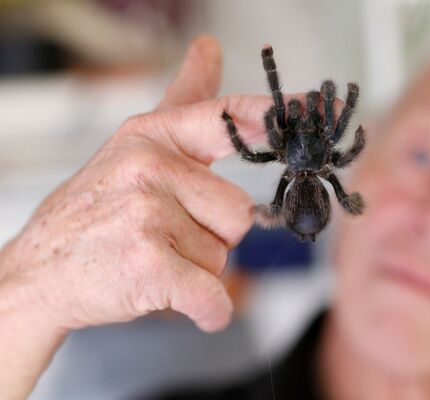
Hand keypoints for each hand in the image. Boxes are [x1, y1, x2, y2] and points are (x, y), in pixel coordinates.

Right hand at [0, 36, 273, 334]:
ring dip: (198, 268)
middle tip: (164, 237)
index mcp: (153, 137)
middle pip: (239, 212)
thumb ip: (181, 103)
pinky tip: (176, 299)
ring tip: (153, 258)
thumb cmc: (95, 212)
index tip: (308, 109)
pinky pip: (213, 297)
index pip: (224, 118)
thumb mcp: (135, 149)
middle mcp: (151, 167)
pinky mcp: (148, 264)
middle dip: (211, 236)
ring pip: (224, 255)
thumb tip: (208, 48)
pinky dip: (206, 311)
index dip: (268, 116)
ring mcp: (147, 214)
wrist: (40, 270)